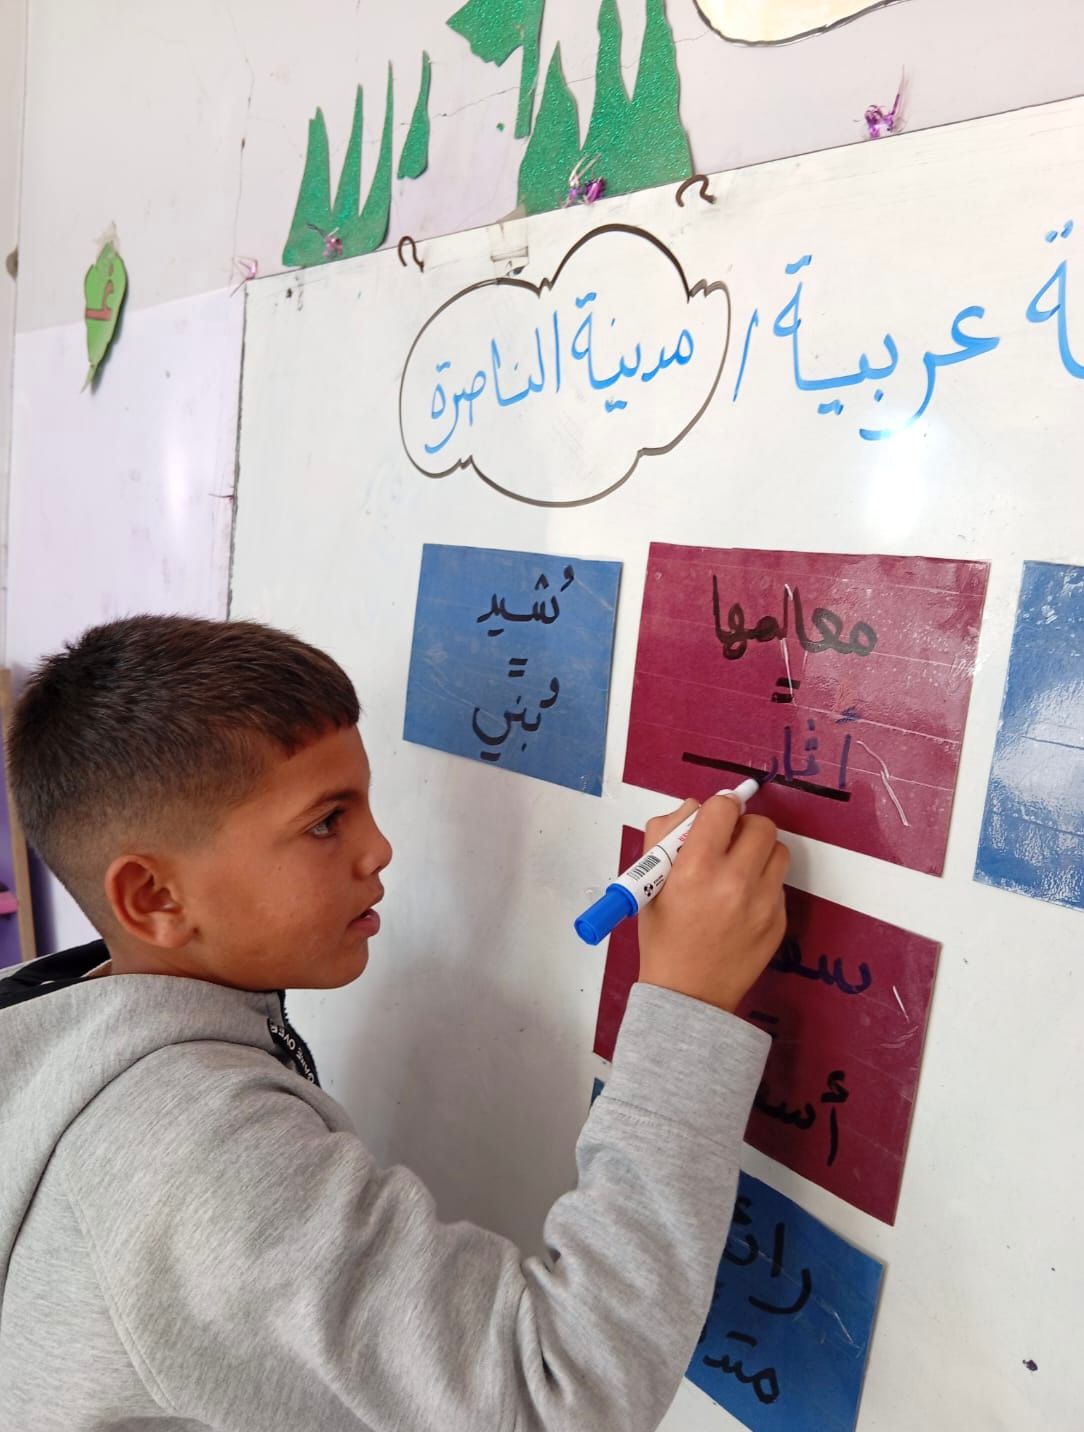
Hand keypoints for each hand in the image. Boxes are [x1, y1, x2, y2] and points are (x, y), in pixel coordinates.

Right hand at [637, 795, 788, 1014]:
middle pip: (760, 825)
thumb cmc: (663, 936)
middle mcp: (735, 882)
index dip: (718, 807)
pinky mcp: (779, 921)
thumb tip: (694, 808)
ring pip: (778, 851)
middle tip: (729, 842)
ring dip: (759, 852)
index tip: (714, 818)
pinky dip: (763, 884)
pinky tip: (742, 903)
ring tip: (739, 870)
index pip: (723, 809)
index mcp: (696, 868)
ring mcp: (763, 904)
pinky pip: (779, 884)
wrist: (689, 994)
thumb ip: (664, 834)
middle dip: (743, 826)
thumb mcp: (647, 882)